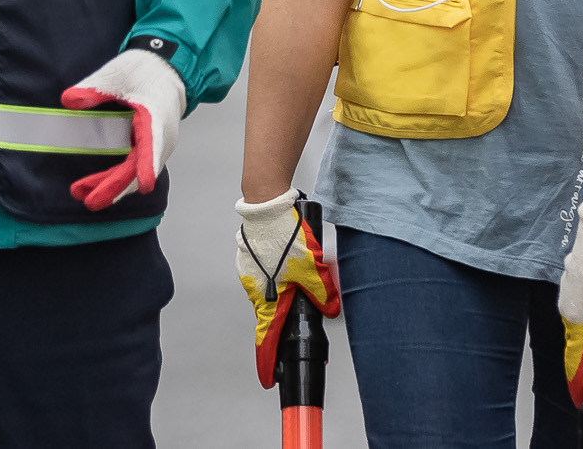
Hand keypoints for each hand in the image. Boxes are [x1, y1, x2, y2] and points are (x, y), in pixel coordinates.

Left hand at [60, 49, 185, 210]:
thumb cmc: (144, 71)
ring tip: (84, 196)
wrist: (164, 69)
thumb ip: (93, 88)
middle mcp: (161, 137)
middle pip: (139, 168)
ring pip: (136, 172)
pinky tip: (98, 186)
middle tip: (90, 201)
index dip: (148, 165)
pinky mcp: (150, 148)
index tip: (146, 184)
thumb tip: (69, 100)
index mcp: (157, 116)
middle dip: (115, 186)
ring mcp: (157, 145)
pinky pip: (136, 168)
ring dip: (113, 186)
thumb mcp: (116, 73)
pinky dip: (119, 179)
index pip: (154, 143)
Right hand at [233, 188, 339, 387]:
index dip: (268, 361)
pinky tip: (290, 257)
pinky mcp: (252, 258)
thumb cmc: (283, 235)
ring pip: (271, 291)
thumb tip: (330, 307)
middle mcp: (256, 290)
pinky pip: (267, 273)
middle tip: (302, 303)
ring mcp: (252, 273)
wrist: (267, 205)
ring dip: (284, 288)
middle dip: (287, 314)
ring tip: (301, 271)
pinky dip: (279, 271)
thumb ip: (323, 292)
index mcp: (268, 300)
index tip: (268, 378)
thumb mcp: (312, 268)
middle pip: (272, 314)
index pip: (266, 339)